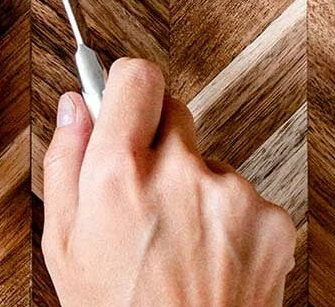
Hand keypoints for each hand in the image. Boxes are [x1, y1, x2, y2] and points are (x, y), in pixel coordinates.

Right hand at [43, 59, 295, 306]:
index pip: (136, 76)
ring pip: (207, 158)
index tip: (125, 101)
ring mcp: (229, 194)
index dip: (128, 87)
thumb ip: (65, 160)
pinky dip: (229, 219)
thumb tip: (77, 105)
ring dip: (195, 185)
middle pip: (173, 110)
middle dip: (159, 139)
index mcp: (119, 173)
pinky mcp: (270, 219)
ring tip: (180, 242)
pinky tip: (210, 258)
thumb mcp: (64, 243)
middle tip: (147, 189)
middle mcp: (178, 172)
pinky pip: (243, 195)